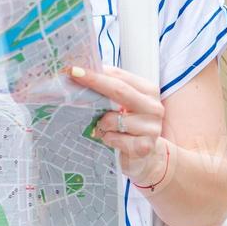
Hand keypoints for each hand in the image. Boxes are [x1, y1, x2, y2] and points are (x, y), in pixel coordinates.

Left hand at [66, 64, 168, 186]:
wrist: (146, 156)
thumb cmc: (128, 126)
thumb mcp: (121, 105)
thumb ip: (108, 90)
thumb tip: (81, 72)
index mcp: (148, 91)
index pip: (120, 77)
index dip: (97, 72)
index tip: (75, 68)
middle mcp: (153, 107)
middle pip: (119, 90)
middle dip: (94, 82)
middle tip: (72, 75)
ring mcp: (152, 128)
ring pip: (113, 119)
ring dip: (101, 123)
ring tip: (103, 127)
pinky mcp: (145, 146)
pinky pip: (114, 138)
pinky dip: (107, 138)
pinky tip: (111, 139)